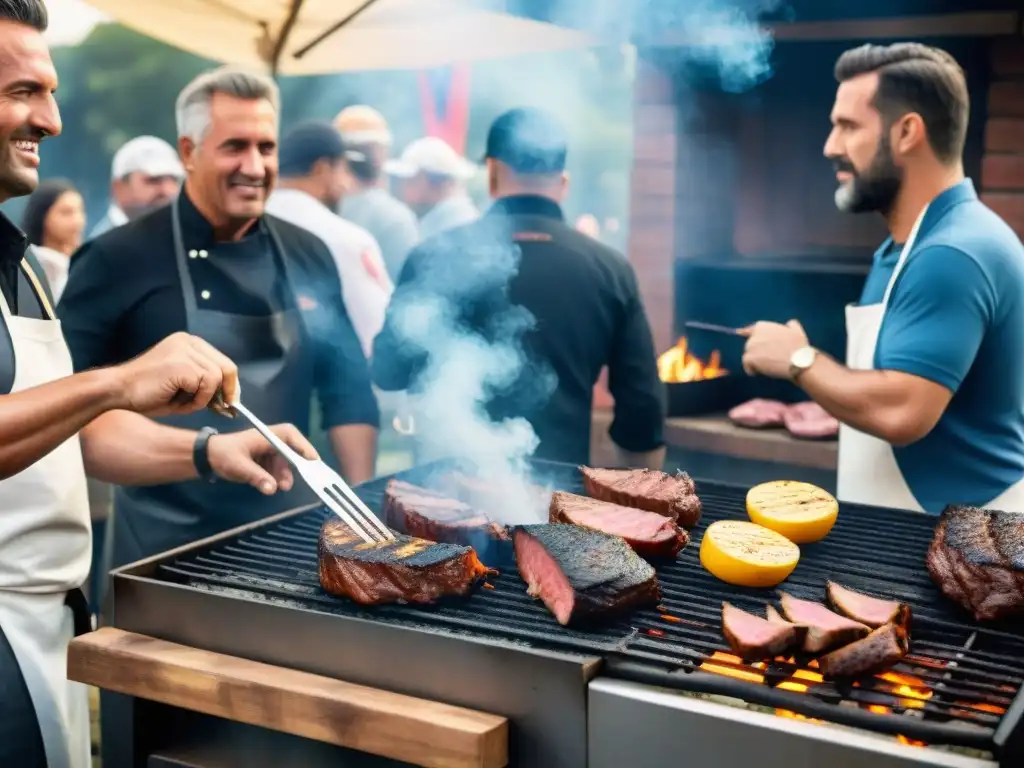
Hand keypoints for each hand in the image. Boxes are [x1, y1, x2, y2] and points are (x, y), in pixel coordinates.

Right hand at [114, 332, 239, 416]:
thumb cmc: (146, 393)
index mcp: (189, 343)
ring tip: (185, 404)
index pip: (222, 362)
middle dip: (228, 391)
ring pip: (216, 378)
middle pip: (226, 367)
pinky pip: (205, 385)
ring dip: (205, 398)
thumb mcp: (182, 386)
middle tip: (223, 409)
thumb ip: (205, 386)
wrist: (117, 391)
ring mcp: (185, 350)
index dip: (230, 384)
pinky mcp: (182, 364)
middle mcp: (189, 342)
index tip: (231, 401)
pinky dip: (197, 400)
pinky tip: (179, 403)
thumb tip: (230, 399)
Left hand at [206, 424, 319, 494]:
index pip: (290, 435)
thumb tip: (272, 489)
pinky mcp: (264, 462)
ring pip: (284, 463)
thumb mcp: (239, 466)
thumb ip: (256, 477)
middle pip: (291, 450)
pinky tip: (273, 486)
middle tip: (303, 478)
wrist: (206, 458)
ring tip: (283, 487)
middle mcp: (270, 441)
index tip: (313, 460)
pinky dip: (277, 478)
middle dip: (296, 465)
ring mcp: (268, 452)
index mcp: (266, 435)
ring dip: (285, 475)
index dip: (304, 446)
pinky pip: (276, 470)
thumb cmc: (223, 455)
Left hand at [741, 320, 809, 378]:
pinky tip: (759, 372)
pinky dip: (751, 369)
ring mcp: (751, 346)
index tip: (744, 337)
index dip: (748, 335)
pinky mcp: (750, 358)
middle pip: (750, 344)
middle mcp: (754, 335)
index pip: (749, 330)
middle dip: (757, 351)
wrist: (798, 361)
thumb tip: (789, 323)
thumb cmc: (799, 347)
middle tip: (770, 358)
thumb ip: (791, 324)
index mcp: (763, 326)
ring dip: (755, 360)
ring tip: (768, 365)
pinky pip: (746, 365)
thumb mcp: (797, 330)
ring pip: (748, 355)